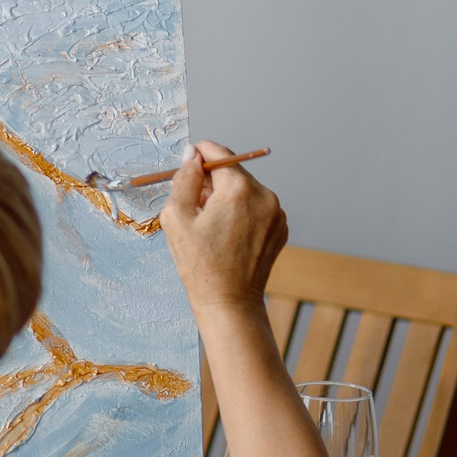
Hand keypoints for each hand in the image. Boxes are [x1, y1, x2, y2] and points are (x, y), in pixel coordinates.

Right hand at [161, 141, 287, 310]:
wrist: (229, 301)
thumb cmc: (200, 264)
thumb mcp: (176, 218)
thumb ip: (184, 179)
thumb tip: (193, 156)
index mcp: (239, 190)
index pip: (220, 154)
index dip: (200, 154)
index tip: (187, 162)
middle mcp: (265, 196)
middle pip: (233, 172)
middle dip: (211, 181)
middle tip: (192, 204)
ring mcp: (277, 213)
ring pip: (245, 190)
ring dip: (226, 197)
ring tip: (209, 224)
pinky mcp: (280, 228)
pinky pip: (257, 207)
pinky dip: (240, 212)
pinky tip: (226, 234)